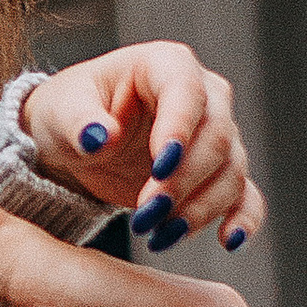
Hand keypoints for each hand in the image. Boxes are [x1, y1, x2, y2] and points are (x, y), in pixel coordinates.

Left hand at [20, 42, 268, 258]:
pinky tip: (228, 240)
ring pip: (231, 171)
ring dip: (199, 208)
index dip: (179, 129)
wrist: (75, 142)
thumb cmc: (68, 112)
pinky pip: (245, 195)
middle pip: (215, 137)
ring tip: (159, 235)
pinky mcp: (217, 174)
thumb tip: (101, 137)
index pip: (187, 91)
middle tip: (146, 214)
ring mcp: (216, 134)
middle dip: (183, 181)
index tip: (160, 169)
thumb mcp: (60, 111)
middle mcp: (203, 95)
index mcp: (165, 65)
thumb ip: (79, 121)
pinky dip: (244, 219)